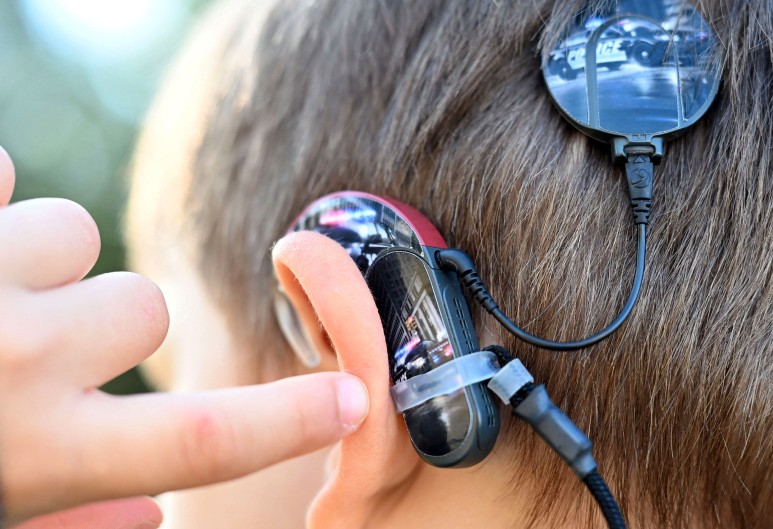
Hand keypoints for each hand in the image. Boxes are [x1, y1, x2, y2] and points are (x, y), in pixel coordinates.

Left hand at [0, 146, 369, 527]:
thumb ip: (70, 517)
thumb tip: (153, 516)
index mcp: (35, 453)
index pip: (204, 440)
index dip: (291, 420)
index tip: (353, 398)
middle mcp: (17, 359)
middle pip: (144, 308)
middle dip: (105, 323)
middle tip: (31, 353)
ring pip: (76, 234)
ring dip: (43, 263)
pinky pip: (4, 171)